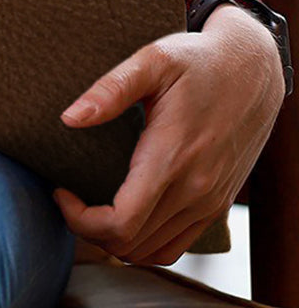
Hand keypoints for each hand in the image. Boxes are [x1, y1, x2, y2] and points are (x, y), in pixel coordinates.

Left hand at [52, 3, 285, 265]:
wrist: (252, 70)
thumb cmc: (198, 61)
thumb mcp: (152, 60)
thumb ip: (110, 90)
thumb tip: (70, 118)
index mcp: (172, 157)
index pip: (121, 222)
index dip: (80, 219)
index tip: (60, 191)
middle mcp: (195, 189)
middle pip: (131, 244)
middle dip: (88, 229)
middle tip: (68, 196)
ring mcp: (209, 201)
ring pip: (153, 251)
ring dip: (115, 240)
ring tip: (89, 206)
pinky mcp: (217, 203)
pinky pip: (176, 244)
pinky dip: (144, 242)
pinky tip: (124, 214)